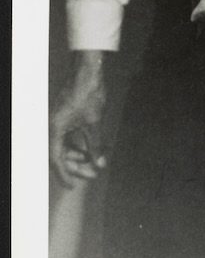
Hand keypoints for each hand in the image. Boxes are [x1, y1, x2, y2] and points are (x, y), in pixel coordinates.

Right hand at [50, 51, 107, 186]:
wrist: (88, 70)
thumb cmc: (89, 94)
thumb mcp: (94, 122)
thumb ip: (96, 144)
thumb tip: (100, 164)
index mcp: (54, 129)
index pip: (56, 159)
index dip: (64, 174)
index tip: (72, 187)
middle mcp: (52, 127)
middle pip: (59, 154)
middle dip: (75, 166)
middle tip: (92, 174)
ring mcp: (58, 121)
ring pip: (64, 145)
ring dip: (78, 155)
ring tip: (94, 163)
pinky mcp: (65, 116)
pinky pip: (68, 136)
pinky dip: (78, 144)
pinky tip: (91, 149)